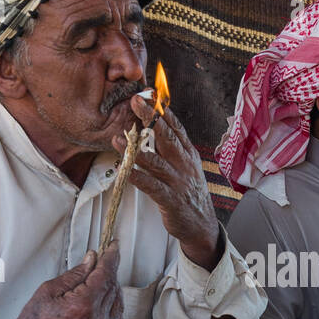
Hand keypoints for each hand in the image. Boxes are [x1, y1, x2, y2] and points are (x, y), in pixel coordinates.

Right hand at [0, 246, 123, 318]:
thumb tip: (92, 259)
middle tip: (102, 262)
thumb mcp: (49, 290)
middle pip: (113, 288)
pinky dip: (114, 309)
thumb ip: (75, 274)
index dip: (111, 257)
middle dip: (109, 272)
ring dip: (113, 290)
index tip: (114, 247)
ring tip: (101, 281)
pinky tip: (105, 301)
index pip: (106, 274)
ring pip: (118, 305)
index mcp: (83, 305)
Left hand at [112, 95, 220, 270]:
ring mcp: (177, 182)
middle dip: (150, 117)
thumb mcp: (186, 166)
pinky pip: (151, 186)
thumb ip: (173, 147)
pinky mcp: (170, 200)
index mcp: (187, 154)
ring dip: (135, 149)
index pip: (176, 127)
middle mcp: (184, 164)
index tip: (148, 93)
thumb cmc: (188, 192)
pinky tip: (124, 170)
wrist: (201, 225)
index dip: (162, 110)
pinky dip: (137, 177)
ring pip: (155, 161)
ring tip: (117, 138)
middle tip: (135, 101)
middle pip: (166, 137)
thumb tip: (156, 124)